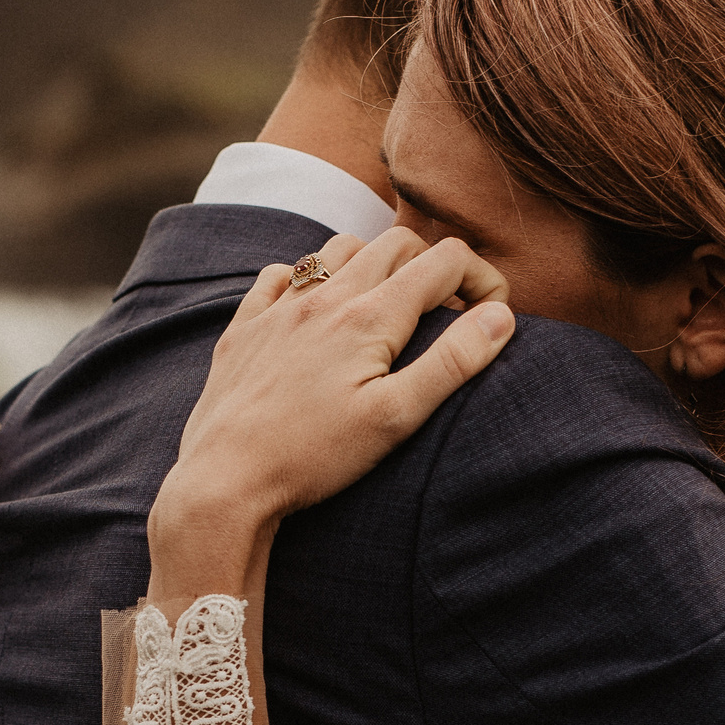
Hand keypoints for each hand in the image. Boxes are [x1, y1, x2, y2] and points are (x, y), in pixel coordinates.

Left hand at [148, 228, 512, 599]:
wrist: (224, 481)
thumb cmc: (314, 458)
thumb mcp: (396, 418)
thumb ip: (452, 362)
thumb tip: (501, 317)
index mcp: (369, 317)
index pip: (444, 260)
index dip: (482, 277)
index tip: (492, 313)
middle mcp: (323, 297)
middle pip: (396, 243)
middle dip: (433, 266)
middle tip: (447, 311)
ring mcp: (278, 309)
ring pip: (338, 249)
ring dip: (374, 264)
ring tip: (387, 307)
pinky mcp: (244, 328)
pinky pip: (279, 275)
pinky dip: (308, 278)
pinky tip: (315, 313)